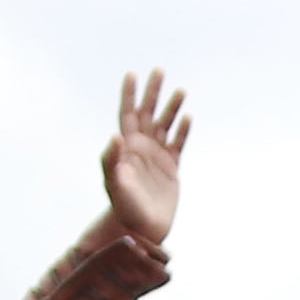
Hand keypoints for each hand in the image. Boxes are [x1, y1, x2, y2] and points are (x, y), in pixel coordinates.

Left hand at [100, 71, 192, 246]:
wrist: (141, 228)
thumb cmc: (124, 207)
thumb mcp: (114, 184)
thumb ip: (112, 160)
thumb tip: (116, 136)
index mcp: (126, 148)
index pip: (127, 114)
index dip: (129, 94)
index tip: (132, 74)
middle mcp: (141, 148)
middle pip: (147, 113)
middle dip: (152, 92)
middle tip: (159, 71)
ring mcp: (157, 157)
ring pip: (165, 125)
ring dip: (172, 108)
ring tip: (181, 91)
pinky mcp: (171, 168)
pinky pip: (178, 144)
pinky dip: (183, 131)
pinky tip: (188, 117)